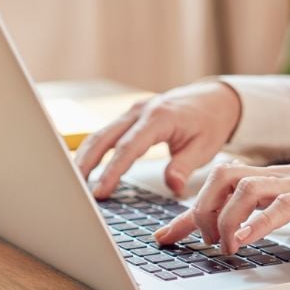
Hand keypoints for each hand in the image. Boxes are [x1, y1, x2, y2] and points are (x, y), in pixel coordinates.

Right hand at [75, 82, 241, 198]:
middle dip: (86, 164)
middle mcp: (140, 111)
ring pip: (100, 134)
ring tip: (74, 183)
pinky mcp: (130, 116)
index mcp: (159, 118)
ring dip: (85, 157)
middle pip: (104, 137)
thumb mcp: (205, 147)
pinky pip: (106, 133)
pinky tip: (84, 167)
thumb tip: (173, 187)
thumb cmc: (210, 121)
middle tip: (75, 190)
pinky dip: (93, 150)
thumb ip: (184, 167)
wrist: (214, 98)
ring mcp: (133, 112)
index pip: (128, 148)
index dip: (111, 171)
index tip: (100, 191)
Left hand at [154, 156, 289, 253]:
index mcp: (270, 177)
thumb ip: (270, 211)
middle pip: (221, 177)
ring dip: (226, 220)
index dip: (185, 214)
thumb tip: (240, 232)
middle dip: (201, 210)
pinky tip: (245, 240)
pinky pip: (281, 206)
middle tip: (200, 241)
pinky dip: (258, 222)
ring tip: (224, 247)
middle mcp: (278, 175)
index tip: (163, 238)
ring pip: (245, 188)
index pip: (217, 187)